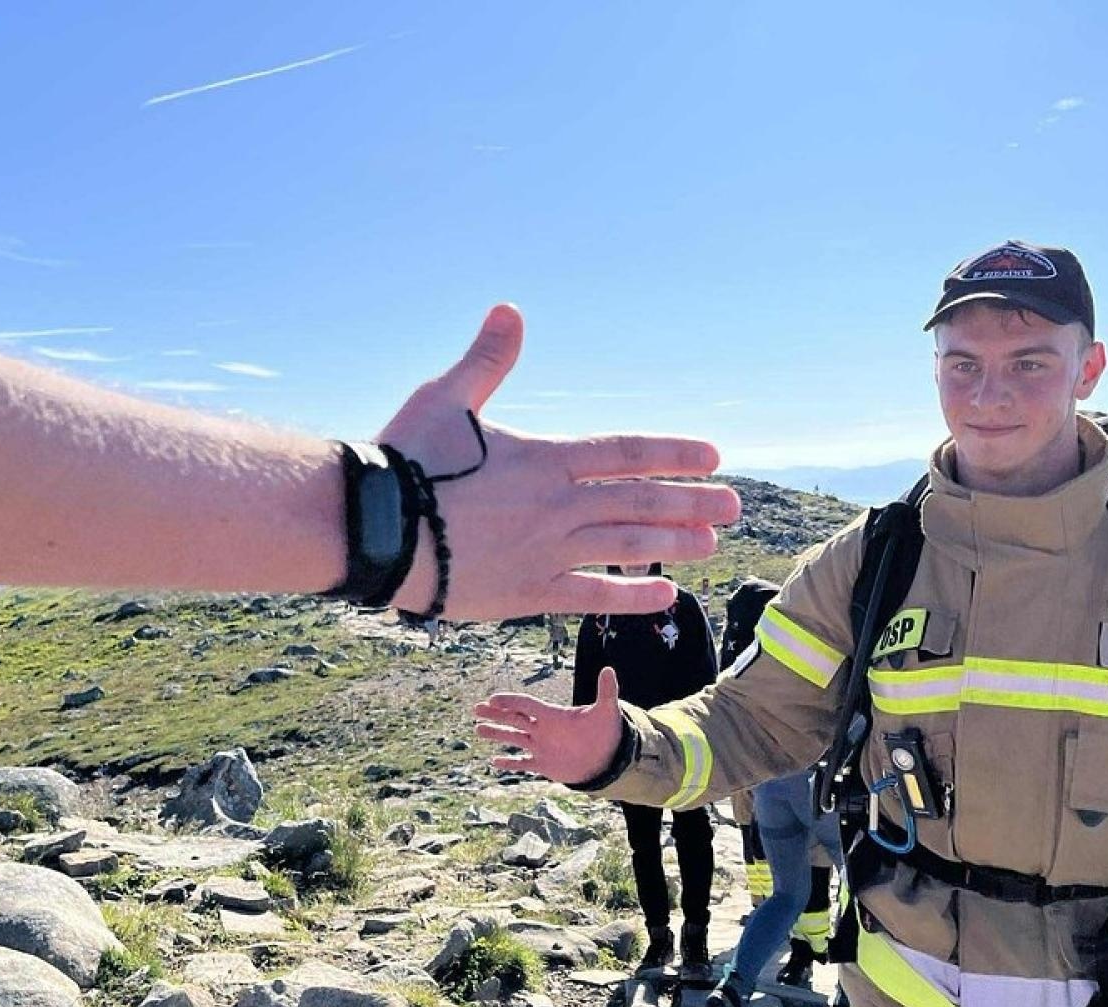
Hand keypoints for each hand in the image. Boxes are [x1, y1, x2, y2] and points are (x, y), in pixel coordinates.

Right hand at [380, 305, 739, 619]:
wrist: (373, 527)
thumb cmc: (403, 460)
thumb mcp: (446, 398)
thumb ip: (488, 359)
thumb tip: (509, 309)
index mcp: (545, 458)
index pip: (626, 454)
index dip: (673, 454)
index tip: (711, 457)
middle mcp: (558, 505)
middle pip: (641, 501)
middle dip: (692, 501)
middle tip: (733, 506)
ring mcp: (547, 551)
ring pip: (628, 547)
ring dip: (675, 543)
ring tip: (712, 543)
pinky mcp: (528, 592)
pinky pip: (594, 595)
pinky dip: (633, 596)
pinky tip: (667, 596)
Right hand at [474, 665, 624, 783]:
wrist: (609, 757)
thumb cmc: (607, 732)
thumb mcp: (607, 712)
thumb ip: (606, 692)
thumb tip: (609, 669)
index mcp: (553, 715)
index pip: (527, 705)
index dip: (511, 701)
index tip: (493, 699)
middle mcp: (543, 729)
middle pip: (514, 718)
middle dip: (496, 714)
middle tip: (477, 708)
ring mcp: (542, 747)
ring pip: (514, 739)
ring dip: (496, 734)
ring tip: (477, 730)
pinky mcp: (544, 764)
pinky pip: (523, 764)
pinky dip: (509, 764)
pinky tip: (493, 762)